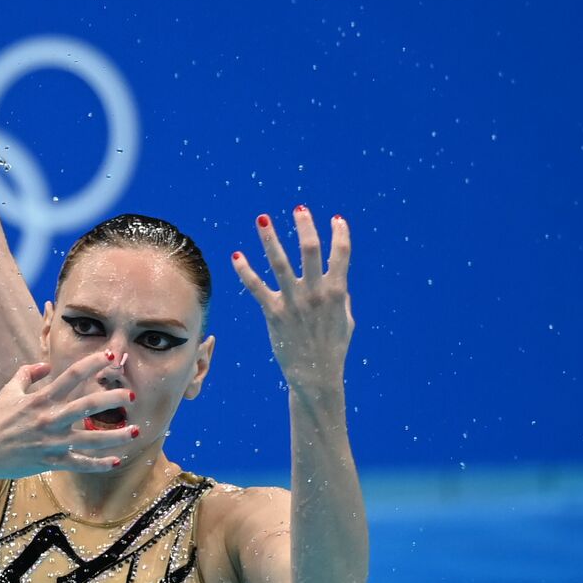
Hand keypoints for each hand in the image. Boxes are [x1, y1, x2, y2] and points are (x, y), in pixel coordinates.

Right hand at [0, 350, 137, 479]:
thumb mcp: (8, 392)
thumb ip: (26, 375)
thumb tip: (44, 366)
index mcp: (40, 399)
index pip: (71, 376)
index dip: (92, 364)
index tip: (111, 356)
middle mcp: (48, 419)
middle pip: (87, 406)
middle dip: (113, 398)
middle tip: (131, 395)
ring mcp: (50, 442)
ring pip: (90, 439)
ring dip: (115, 435)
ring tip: (137, 430)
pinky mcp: (48, 462)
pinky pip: (78, 463)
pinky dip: (98, 464)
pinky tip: (115, 461)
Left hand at [232, 207, 353, 394]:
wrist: (315, 374)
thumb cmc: (333, 347)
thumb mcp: (346, 319)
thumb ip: (340, 296)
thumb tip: (336, 281)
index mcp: (337, 291)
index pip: (341, 254)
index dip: (340, 234)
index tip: (336, 219)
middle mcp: (315, 292)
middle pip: (310, 250)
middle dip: (305, 226)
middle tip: (299, 208)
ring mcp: (293, 301)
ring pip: (279, 263)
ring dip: (270, 239)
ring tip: (262, 219)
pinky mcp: (274, 313)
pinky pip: (256, 287)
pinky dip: (245, 271)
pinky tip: (236, 256)